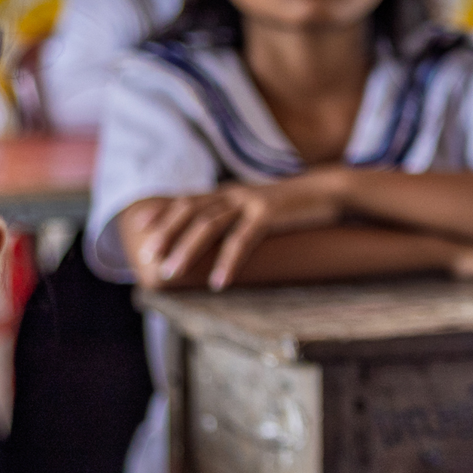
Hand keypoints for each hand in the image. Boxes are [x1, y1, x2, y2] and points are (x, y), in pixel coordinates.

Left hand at [130, 175, 346, 288]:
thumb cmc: (295, 206)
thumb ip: (238, 214)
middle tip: (149, 258)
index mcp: (230, 190)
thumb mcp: (260, 206)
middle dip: (166, 233)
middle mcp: (234, 192)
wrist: (332, 191)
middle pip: (190, 210)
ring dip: (186, 249)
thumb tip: (218, 233)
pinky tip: (218, 282)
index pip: (188, 198)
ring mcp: (251, 201)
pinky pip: (242, 239)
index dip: (162, 210)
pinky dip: (227, 261)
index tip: (140, 225)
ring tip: (171, 272)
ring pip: (208, 224)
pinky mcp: (270, 213)